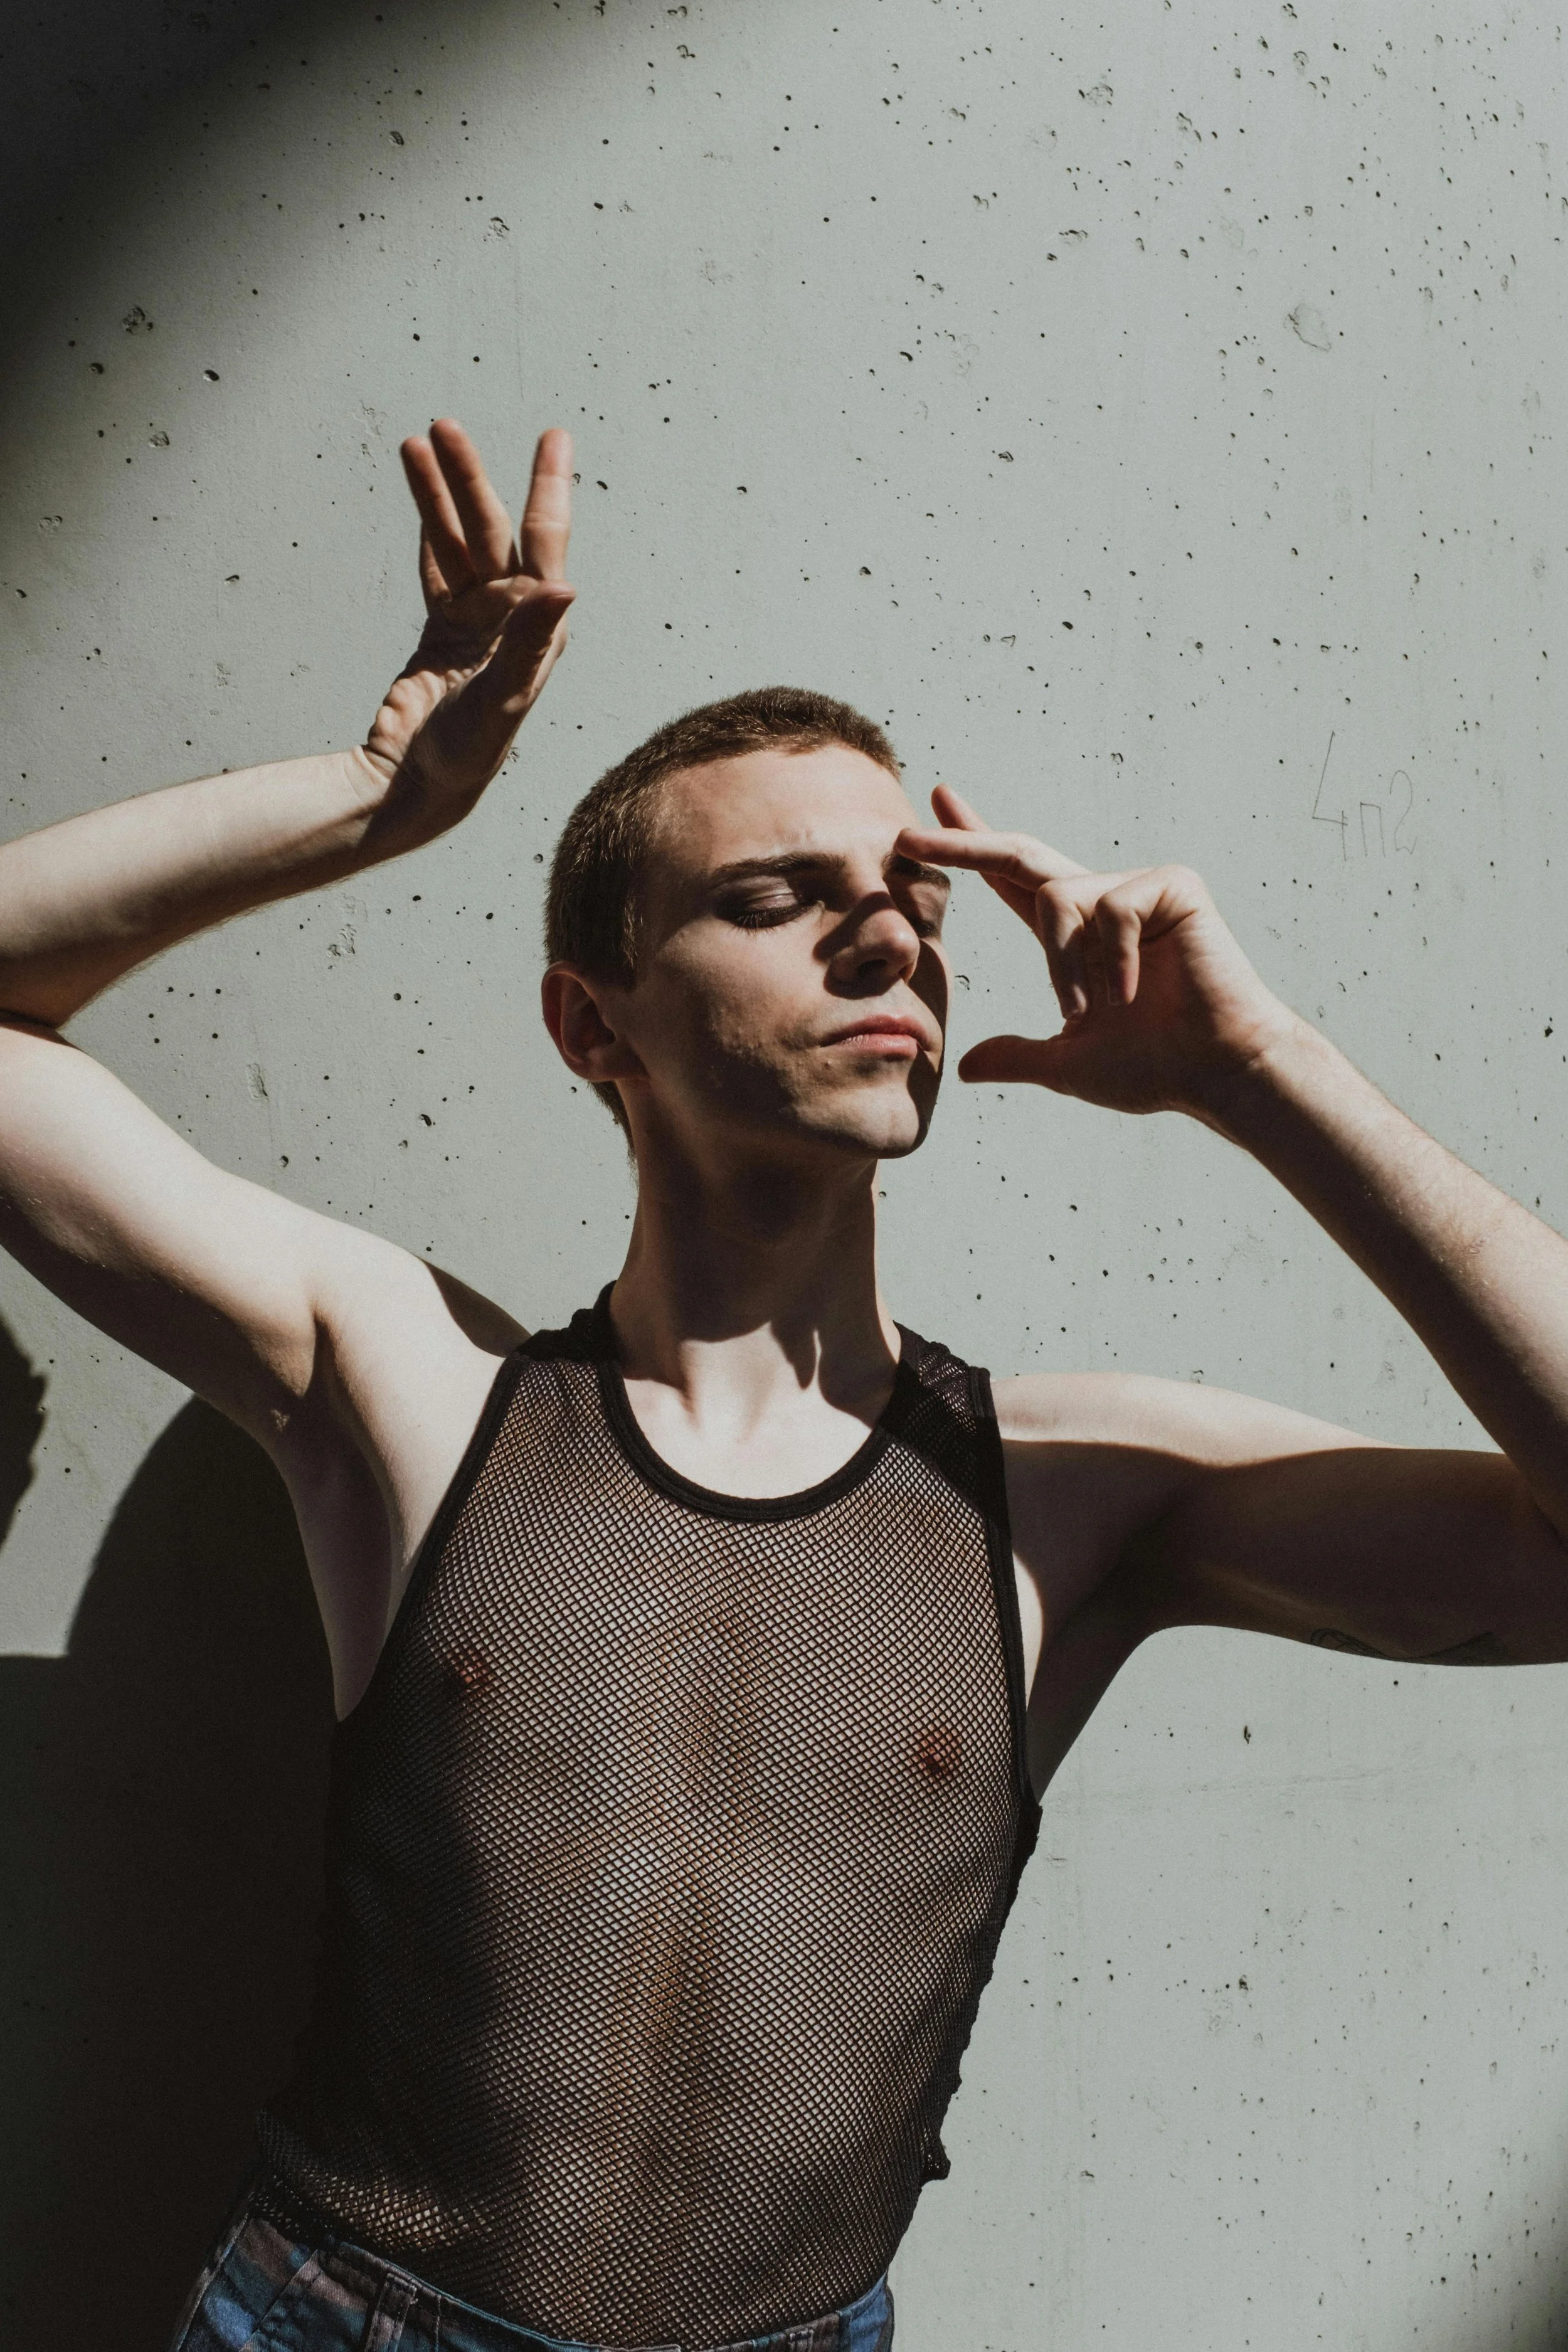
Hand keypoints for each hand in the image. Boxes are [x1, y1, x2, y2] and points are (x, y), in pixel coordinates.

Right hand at [360, 420, 574, 825]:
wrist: (420, 785)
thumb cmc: (470, 752)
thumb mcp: (504, 697)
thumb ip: (532, 641)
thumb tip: (565, 586)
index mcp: (537, 626)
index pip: (546, 539)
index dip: (550, 485)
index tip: (554, 436)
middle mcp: (512, 616)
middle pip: (490, 528)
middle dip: (468, 476)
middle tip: (443, 425)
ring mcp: (476, 622)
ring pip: (456, 540)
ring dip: (438, 493)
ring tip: (416, 443)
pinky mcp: (443, 632)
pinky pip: (436, 567)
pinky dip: (426, 529)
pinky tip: (419, 490)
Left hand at [898, 785, 1297, 1119]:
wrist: (1217, 1073)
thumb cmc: (1157, 1069)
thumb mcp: (1068, 1064)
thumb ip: (1017, 1057)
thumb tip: (963, 1069)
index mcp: (1078, 935)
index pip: (1010, 882)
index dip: (970, 848)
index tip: (932, 809)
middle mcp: (1103, 900)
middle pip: (1017, 858)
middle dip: (961, 844)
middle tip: (905, 838)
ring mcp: (1140, 887)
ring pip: (1057, 899)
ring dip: (1065, 964)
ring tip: (1099, 1008)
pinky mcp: (1173, 884)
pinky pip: (1110, 907)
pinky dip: (1113, 958)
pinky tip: (1136, 990)